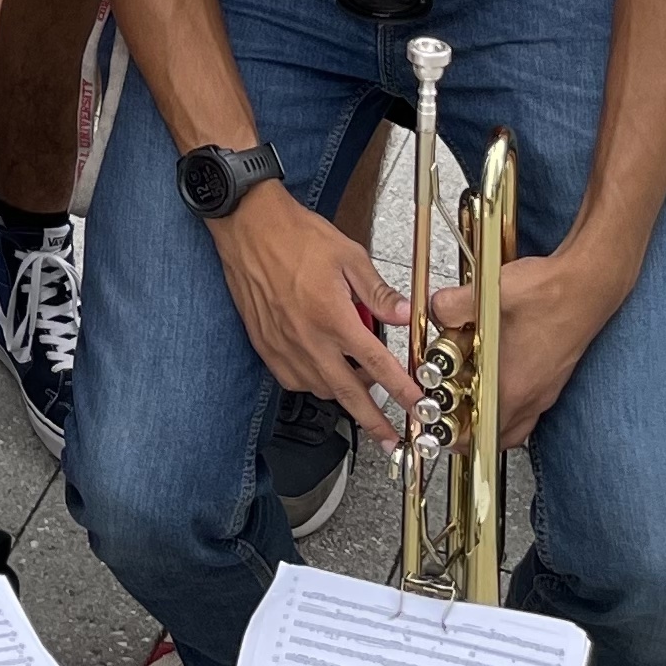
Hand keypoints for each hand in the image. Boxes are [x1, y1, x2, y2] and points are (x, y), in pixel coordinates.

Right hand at [207, 189, 412, 441]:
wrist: (247, 226)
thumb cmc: (297, 236)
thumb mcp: (349, 255)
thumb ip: (378, 291)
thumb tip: (406, 316)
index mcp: (333, 316)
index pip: (377, 364)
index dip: (401, 390)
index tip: (418, 407)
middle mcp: (308, 338)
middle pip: (348, 393)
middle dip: (373, 421)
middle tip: (390, 439)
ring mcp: (283, 346)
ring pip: (320, 389)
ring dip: (343, 395)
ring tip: (359, 387)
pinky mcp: (265, 346)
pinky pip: (293, 380)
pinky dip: (312, 383)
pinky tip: (322, 370)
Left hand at [427, 246, 622, 448]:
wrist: (588, 284)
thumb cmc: (548, 293)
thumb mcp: (487, 294)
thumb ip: (451, 306)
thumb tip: (437, 313)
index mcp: (512, 388)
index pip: (480, 435)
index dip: (454, 437)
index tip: (436, 424)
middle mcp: (533, 396)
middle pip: (499, 436)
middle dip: (472, 432)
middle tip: (450, 414)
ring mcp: (546, 389)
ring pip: (516, 423)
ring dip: (491, 417)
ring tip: (470, 397)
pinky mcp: (554, 376)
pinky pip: (529, 405)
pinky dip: (509, 400)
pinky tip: (496, 374)